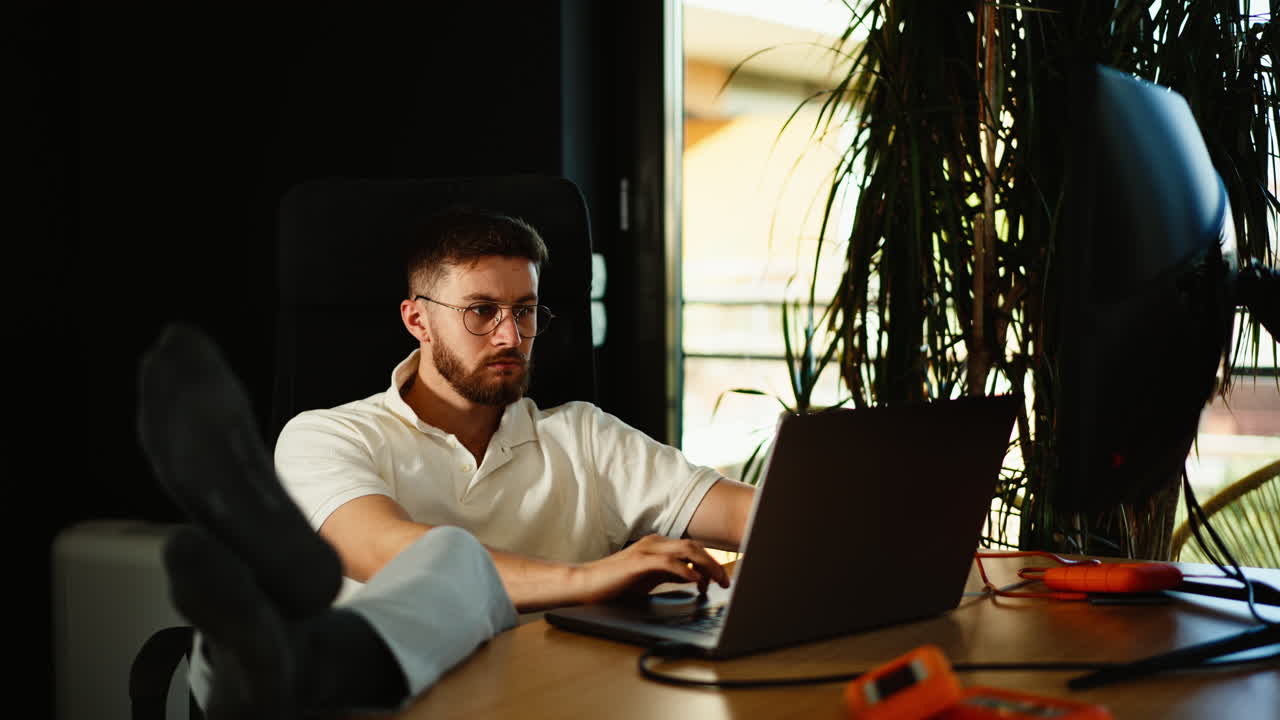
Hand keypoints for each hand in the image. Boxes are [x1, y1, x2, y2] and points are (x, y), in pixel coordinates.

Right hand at [572, 535, 730, 604]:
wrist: (585, 584)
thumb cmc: (616, 584)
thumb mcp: (650, 579)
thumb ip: (670, 575)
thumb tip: (696, 578)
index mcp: (657, 546)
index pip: (692, 548)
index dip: (710, 562)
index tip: (720, 579)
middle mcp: (654, 543)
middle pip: (694, 546)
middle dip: (714, 563)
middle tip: (726, 582)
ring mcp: (646, 550)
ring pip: (687, 550)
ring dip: (707, 565)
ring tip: (717, 581)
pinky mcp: (639, 562)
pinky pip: (669, 563)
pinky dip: (685, 571)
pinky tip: (695, 581)